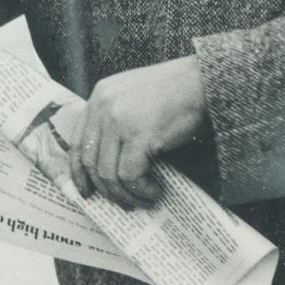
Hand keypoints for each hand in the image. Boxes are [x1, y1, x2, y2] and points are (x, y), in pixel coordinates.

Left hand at [68, 55, 209, 209]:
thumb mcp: (135, 97)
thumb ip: (115, 119)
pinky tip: (156, 191)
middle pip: (91, 162)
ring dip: (127, 194)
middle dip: (106, 189)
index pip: (79, 142)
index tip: (87, 191)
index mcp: (100, 95)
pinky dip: (142, 190)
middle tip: (124, 203)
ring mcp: (119, 120)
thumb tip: (106, 166)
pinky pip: (130, 175)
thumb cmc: (177, 92)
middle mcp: (104, 105)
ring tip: (144, 200)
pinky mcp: (138, 135)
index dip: (79, 172)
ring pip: (109, 173)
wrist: (205, 81)